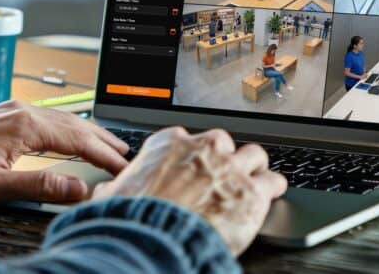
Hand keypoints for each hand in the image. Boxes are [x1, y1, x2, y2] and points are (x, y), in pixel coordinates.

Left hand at [0, 100, 128, 207]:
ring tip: (105, 145)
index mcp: (21, 124)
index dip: (103, 154)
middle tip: (125, 156)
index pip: (77, 138)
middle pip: (72, 124)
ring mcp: (6, 110)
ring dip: (84, 132)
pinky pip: (43, 118)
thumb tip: (78, 187)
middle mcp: (17, 110)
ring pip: (58, 119)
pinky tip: (66, 136)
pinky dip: (64, 129)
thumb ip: (39, 186)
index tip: (123, 168)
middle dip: (101, 140)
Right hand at [92, 127, 286, 255]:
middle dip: (225, 158)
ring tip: (255, 179)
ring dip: (254, 168)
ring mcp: (230, 168)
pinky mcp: (252, 192)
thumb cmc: (131, 218)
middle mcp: (203, 148)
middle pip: (224, 143)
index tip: (195, 165)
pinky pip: (274, 181)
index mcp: (169, 143)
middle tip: (224, 175)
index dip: (194, 155)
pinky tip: (273, 193)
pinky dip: (274, 187)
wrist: (151, 240)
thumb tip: (104, 191)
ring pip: (254, 155)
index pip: (189, 138)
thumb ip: (115, 186)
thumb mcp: (111, 195)